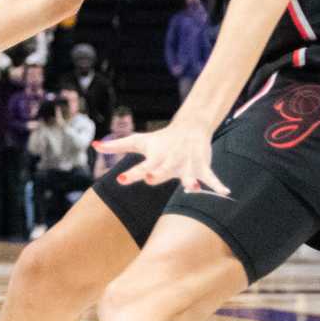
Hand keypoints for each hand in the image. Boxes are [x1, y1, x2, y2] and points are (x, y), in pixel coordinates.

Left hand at [92, 121, 229, 195]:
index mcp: (154, 157)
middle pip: (163, 170)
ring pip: (188, 174)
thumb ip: (116, 145)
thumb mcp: (138, 141)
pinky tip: (225, 193)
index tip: (120, 180)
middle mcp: (170, 161)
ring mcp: (186, 164)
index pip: (140, 167)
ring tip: (192, 188)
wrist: (189, 126)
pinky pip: (210, 176)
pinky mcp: (201, 165)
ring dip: (190, 181)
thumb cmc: (160, 139)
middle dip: (158, 174)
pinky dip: (217, 184)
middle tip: (152, 177)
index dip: (131, 174)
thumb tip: (94, 145)